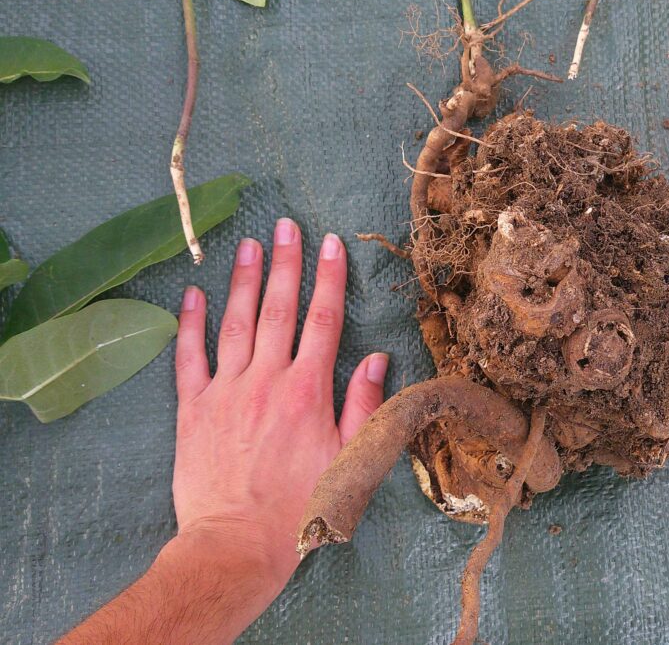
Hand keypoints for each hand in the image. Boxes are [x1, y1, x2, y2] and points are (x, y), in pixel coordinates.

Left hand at [172, 218, 388, 590]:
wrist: (236, 545)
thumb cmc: (301, 508)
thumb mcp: (349, 460)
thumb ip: (363, 405)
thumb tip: (376, 359)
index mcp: (308, 391)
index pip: (323, 321)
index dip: (328, 279)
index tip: (330, 244)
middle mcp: (267, 380)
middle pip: (278, 309)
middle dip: (285, 263)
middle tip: (286, 226)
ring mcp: (226, 391)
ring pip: (236, 323)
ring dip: (243, 280)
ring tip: (248, 244)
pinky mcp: (193, 409)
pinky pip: (189, 357)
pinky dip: (190, 324)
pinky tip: (194, 294)